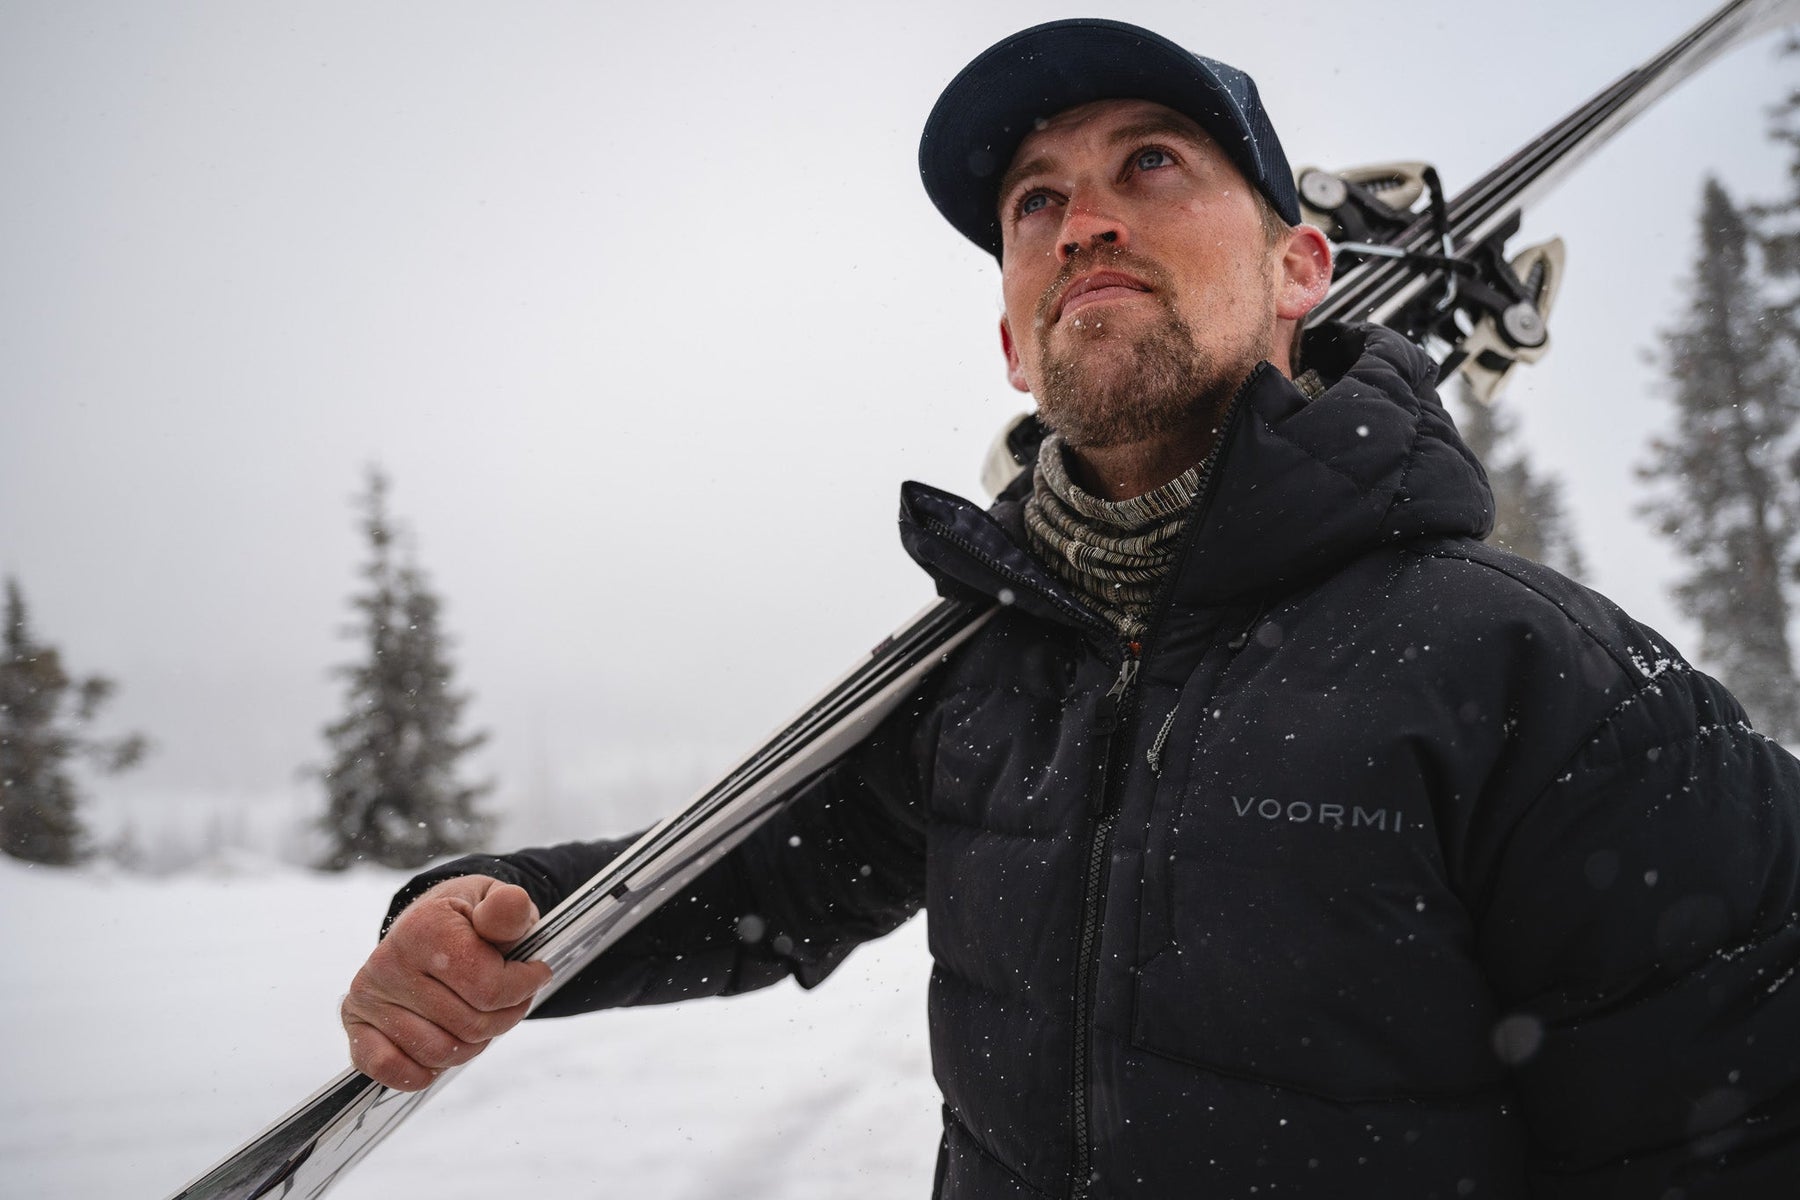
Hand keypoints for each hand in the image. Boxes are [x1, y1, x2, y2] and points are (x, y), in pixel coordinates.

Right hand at [342, 875, 552, 1090]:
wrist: (429, 924)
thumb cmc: (469, 920)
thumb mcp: (496, 903)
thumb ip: (509, 909)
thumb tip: (511, 905)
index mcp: (424, 927)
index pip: (489, 987)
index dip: (524, 987)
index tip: (535, 973)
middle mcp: (388, 961)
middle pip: (469, 1026)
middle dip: (504, 1018)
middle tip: (510, 999)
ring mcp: (368, 996)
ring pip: (439, 1053)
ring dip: (473, 1045)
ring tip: (482, 1017)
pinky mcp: (356, 1024)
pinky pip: (388, 1069)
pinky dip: (421, 1071)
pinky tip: (442, 1051)